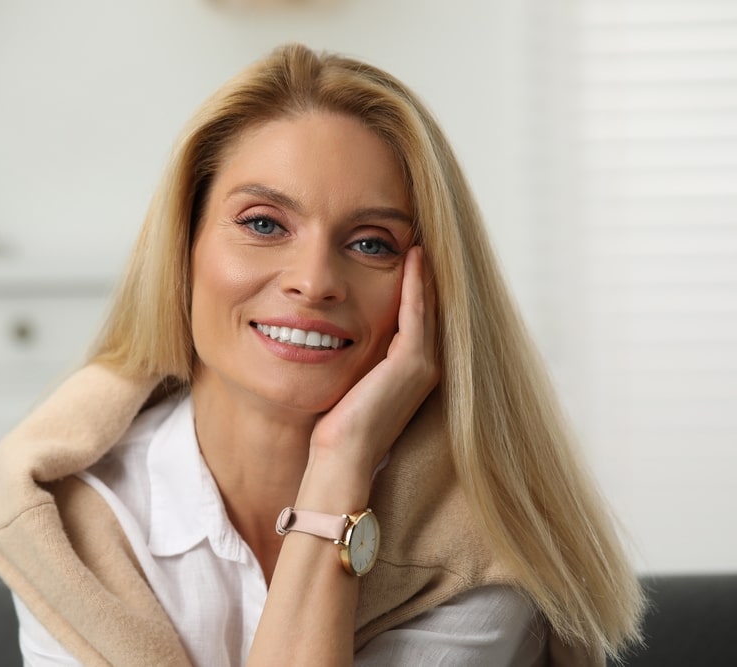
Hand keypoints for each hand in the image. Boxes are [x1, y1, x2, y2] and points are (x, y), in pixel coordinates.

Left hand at [309, 245, 440, 476]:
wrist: (343, 456)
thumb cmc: (337, 425)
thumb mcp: (350, 380)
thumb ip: (357, 356)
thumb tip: (333, 331)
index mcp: (413, 371)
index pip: (418, 318)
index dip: (416, 286)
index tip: (409, 253)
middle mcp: (427, 366)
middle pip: (430, 307)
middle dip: (426, 273)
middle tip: (421, 235)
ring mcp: (424, 364)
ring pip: (428, 305)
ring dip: (424, 271)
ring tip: (420, 237)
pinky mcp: (413, 362)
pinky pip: (416, 311)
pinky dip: (416, 282)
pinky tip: (413, 256)